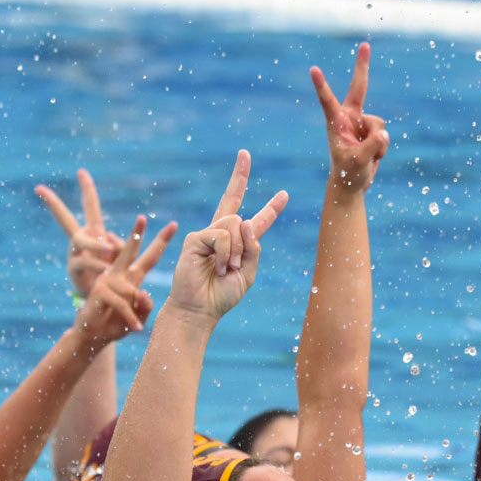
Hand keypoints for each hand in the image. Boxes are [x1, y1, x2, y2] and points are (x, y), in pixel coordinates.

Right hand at [37, 169, 124, 297]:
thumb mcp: (124, 259)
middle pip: (65, 219)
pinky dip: (95, 263)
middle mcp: (80, 241)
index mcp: (95, 234)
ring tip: (108, 250)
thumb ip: (122, 246)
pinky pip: (83, 262)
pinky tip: (105, 267)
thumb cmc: (115, 279)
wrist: (105, 305)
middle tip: (39, 189)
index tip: (81, 171)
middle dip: (52, 204)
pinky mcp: (73, 270)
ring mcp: (74, 254)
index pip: (91, 207)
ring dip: (95, 244)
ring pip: (79, 240)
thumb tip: (110, 238)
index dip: (87, 189)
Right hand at [74, 215, 176, 350]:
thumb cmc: (116, 324)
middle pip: (129, 250)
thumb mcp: (138, 316)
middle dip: (136, 233)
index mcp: (131, 277)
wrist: (93, 336)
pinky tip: (136, 329)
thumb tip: (142, 293)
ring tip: (131, 325)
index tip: (174, 225)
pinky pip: (122, 303)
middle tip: (142, 217)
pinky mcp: (99, 291)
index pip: (149, 257)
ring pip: (131, 291)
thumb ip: (145, 306)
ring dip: (133, 312)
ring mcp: (107, 280)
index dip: (161, 242)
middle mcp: (118, 274)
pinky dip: (129, 318)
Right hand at [160, 151, 288, 331]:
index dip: (271, 208)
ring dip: (236, 251)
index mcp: (238, 244)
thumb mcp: (248, 273)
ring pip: (236, 224)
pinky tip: (217, 267)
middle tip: (242, 170)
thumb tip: (245, 221)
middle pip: (235, 203)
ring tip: (225, 269)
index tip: (284, 194)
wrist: (199, 309)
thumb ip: (253, 248)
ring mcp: (207, 233)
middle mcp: (221, 233)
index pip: (256, 220)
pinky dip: (225, 253)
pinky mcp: (195, 237)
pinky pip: (222, 234)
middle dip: (239, 182)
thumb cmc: (221, 295)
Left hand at [312, 42, 389, 192]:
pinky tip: (372, 156)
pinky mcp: (373, 131)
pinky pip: (385, 135)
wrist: (352, 183)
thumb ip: (372, 146)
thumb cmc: (347, 173)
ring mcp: (362, 123)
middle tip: (365, 45)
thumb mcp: (358, 161)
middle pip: (359, 88)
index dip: (322, 86)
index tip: (313, 69)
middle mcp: (349, 117)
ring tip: (366, 156)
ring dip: (377, 143)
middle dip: (362, 66)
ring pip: (379, 124)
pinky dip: (382, 147)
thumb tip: (384, 134)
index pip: (327, 101)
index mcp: (336, 122)